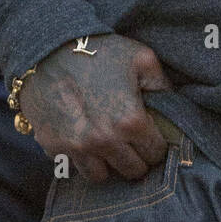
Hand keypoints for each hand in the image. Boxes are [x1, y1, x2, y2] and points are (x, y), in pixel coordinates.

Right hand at [20, 34, 170, 182]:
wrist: (47, 45)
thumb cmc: (99, 49)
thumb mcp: (141, 57)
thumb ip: (163, 86)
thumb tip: (172, 110)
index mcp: (130, 122)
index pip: (156, 154)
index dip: (155, 142)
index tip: (148, 131)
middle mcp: (104, 142)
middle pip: (132, 171)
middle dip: (134, 155)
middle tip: (128, 137)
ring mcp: (76, 148)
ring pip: (101, 176)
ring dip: (106, 162)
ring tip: (104, 141)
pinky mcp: (53, 146)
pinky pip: (71, 165)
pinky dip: (78, 156)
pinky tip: (79, 133)